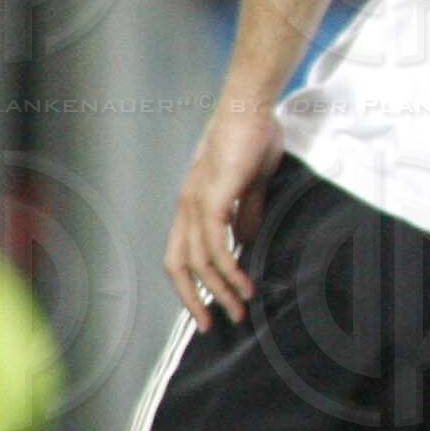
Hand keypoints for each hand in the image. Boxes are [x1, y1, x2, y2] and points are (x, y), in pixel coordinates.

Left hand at [165, 95, 283, 327]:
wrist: (250, 106)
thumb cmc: (251, 136)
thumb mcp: (250, 184)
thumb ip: (245, 213)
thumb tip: (245, 240)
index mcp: (192, 204)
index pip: (180, 254)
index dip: (190, 285)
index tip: (208, 309)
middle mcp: (187, 206)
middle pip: (178, 265)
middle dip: (195, 299)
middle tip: (215, 324)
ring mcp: (197, 201)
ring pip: (200, 259)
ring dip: (220, 289)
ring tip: (241, 307)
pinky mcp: (213, 196)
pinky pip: (215, 242)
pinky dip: (228, 266)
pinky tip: (243, 281)